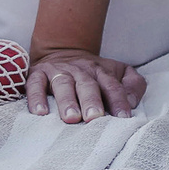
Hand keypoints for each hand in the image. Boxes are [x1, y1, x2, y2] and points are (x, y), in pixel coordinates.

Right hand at [24, 47, 145, 123]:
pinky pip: (35, 85)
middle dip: (91, 101)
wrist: (62, 51)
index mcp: (101, 72)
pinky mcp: (37, 74)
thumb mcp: (118, 73)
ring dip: (67, 101)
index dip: (118, 101)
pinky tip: (40, 113)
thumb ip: (133, 85)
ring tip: (71, 118)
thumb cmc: (93, 73)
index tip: (123, 118)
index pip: (112, 86)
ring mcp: (58, 72)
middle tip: (94, 118)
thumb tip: (132, 102)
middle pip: (88, 85)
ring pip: (63, 85)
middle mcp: (80, 71)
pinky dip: (36, 98)